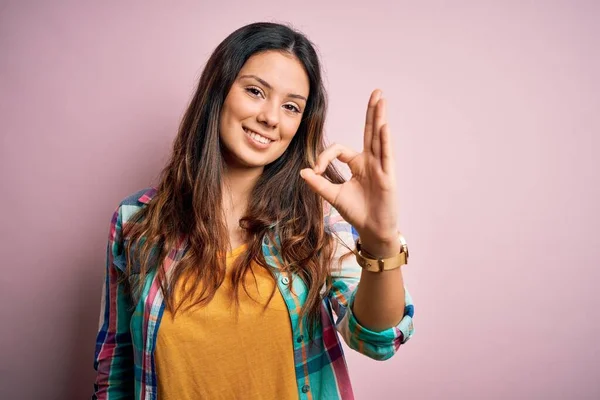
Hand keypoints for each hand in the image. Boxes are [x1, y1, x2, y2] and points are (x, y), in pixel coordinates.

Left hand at [300, 89, 399, 255]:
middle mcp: (370, 162)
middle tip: (376, 92)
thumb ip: (319, 183)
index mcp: (357, 164)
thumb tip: (303, 171)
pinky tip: (383, 126)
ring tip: (381, 100)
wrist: (372, 230)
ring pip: (379, 139)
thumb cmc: (357, 212)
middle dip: (372, 112)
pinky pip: (386, 156)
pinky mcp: (388, 176)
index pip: (340, 149)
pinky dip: (385, 141)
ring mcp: (380, 167)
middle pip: (370, 132)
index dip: (325, 156)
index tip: (315, 171)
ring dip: (379, 119)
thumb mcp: (333, 196)